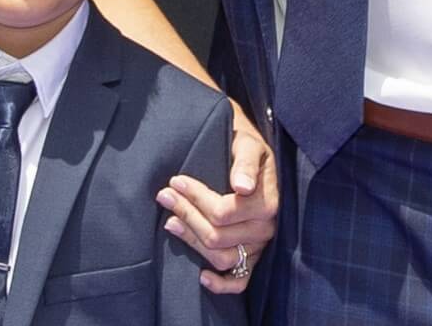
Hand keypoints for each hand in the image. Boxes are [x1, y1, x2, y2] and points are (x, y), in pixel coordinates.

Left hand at [156, 107, 279, 293]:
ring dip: (192, 242)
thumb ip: (245, 163)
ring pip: (221, 257)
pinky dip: (221, 285)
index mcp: (266, 203)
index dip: (195, 199)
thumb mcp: (249, 145)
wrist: (256, 156)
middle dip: (186, 215)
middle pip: (217, 235)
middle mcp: (265, 229)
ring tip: (170, 223)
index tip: (175, 181)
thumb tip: (242, 186)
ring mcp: (258, 246)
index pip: (223, 212)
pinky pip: (240, 281)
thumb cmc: (248, 148)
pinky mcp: (252, 258)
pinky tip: (201, 277)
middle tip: (164, 196)